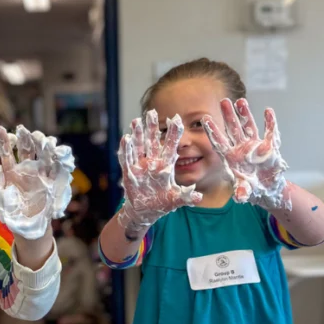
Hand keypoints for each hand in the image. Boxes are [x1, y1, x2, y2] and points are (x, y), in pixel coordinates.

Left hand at [0, 125, 74, 240]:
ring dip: (43, 144)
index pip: (7, 151)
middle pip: (26, 148)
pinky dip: (59, 158)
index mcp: (11, 171)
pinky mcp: (53, 182)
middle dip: (25, 137)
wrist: (27, 229)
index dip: (3, 140)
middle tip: (22, 130)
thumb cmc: (9, 214)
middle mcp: (26, 169)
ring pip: (43, 154)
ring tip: (43, 139)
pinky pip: (57, 167)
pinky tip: (58, 150)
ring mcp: (41, 174)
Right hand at [118, 109, 201, 230]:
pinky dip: (126, 149)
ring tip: (136, 120)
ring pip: (138, 147)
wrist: (146, 211)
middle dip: (151, 127)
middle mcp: (152, 162)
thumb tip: (198, 197)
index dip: (173, 133)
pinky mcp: (130, 173)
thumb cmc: (162, 203)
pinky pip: (127, 159)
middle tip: (152, 112)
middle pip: (152, 141)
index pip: (170, 146)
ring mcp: (140, 167)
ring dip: (137, 134)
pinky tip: (125, 138)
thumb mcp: (176, 200)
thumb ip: (186, 196)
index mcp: (166, 165)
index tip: (176, 119)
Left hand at [203, 99, 289, 210]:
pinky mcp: (269, 146)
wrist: (265, 187)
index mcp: (230, 157)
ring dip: (245, 114)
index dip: (212, 130)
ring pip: (248, 126)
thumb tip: (239, 197)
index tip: (204, 119)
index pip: (219, 141)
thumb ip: (242, 191)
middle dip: (228, 115)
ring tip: (240, 100)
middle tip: (223, 101)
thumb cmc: (250, 187)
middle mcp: (241, 148)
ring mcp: (254, 145)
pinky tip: (268, 111)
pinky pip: (270, 132)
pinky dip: (270, 122)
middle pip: (233, 129)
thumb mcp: (244, 190)